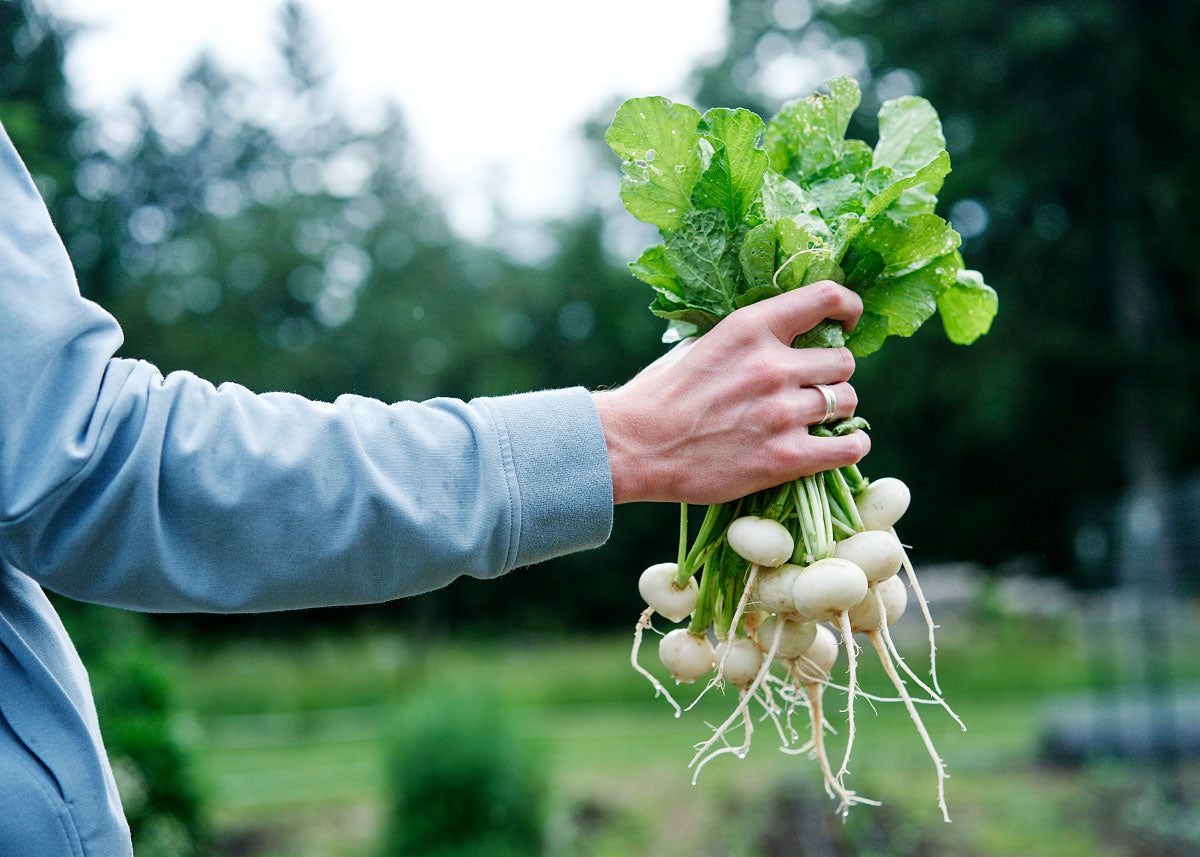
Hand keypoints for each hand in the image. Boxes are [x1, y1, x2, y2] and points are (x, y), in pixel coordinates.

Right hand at [592, 281, 868, 504]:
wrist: (633, 448)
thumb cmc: (660, 395)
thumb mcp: (702, 344)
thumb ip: (748, 337)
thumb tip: (787, 332)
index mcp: (751, 327)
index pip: (827, 298)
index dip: (848, 309)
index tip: (847, 323)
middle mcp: (772, 365)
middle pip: (843, 361)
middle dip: (832, 375)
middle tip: (812, 388)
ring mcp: (781, 413)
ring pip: (848, 402)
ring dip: (836, 411)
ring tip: (816, 419)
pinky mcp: (785, 458)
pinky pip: (849, 448)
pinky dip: (850, 446)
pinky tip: (838, 445)